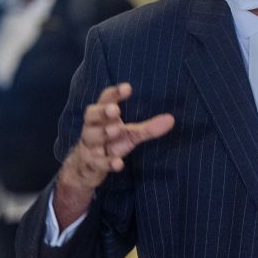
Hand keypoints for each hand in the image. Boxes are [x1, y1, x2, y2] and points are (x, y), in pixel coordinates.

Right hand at [55, 83, 174, 226]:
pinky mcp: (91, 164)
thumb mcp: (130, 135)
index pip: (105, 100)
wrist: (86, 169)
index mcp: (101, 116)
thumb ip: (149, 127)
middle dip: (102, 112)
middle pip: (91, 115)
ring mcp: (90, 146)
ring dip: (103, 133)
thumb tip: (171, 119)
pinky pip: (97, 163)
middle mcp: (92, 128)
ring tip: (115, 130)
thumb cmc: (110, 144)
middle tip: (115, 109)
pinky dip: (107, 163)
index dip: (114, 93)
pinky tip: (118, 163)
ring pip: (91, 137)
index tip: (128, 87)